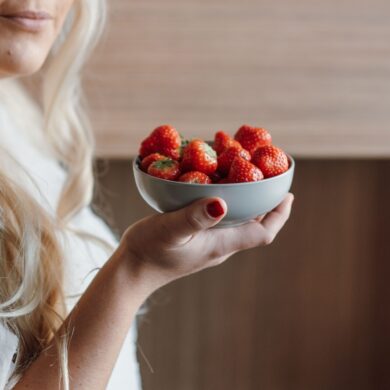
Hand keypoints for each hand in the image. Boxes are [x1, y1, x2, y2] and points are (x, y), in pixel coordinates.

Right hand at [119, 193, 293, 290]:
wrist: (132, 270)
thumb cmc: (149, 250)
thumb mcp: (170, 230)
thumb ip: (194, 217)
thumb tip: (221, 204)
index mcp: (222, 244)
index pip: (263, 232)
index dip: (280, 215)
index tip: (288, 194)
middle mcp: (221, 245)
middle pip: (256, 227)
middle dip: (268, 206)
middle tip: (272, 180)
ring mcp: (210, 244)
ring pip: (240, 224)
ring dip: (250, 205)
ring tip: (251, 181)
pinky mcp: (198, 241)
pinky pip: (223, 222)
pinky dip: (230, 206)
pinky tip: (219, 193)